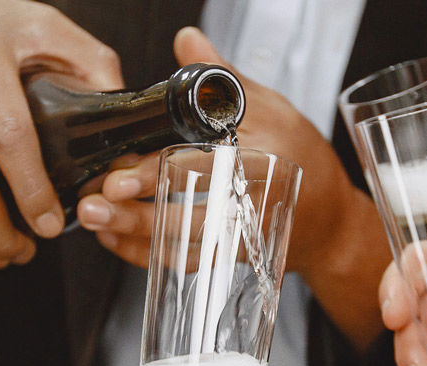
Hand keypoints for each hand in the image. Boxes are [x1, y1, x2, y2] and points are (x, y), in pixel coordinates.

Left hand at [75, 27, 390, 348]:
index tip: (119, 175)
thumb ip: (224, 77)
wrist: (330, 223)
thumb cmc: (302, 159)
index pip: (203, 167)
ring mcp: (238, 236)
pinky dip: (147, 257)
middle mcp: (249, 203)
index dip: (156, 173)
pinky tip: (116, 240)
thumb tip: (187, 41)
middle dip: (136, 215)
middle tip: (96, 204)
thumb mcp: (273, 108)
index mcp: (261, 159)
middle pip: (186, 217)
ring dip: (134, 237)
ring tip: (97, 220)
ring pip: (181, 246)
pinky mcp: (229, 257)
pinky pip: (184, 264)